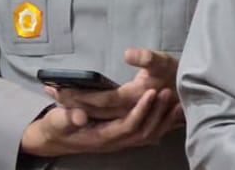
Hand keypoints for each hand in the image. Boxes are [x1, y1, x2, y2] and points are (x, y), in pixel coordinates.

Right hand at [20, 87, 183, 156]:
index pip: (128, 126)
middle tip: (168, 91)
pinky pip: (149, 134)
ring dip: (164, 119)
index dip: (141, 110)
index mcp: (101, 137)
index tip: (151, 91)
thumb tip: (79, 116)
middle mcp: (115, 142)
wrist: (55, 139)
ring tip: (178, 102)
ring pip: (149, 135)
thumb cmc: (56, 127)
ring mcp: (121, 141)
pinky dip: (163, 125)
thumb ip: (66, 118)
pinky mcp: (125, 137)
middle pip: (143, 131)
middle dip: (157, 112)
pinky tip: (174, 113)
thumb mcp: (56, 122)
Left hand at [45, 49, 179, 122]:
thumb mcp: (163, 61)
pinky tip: (77, 108)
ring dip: (77, 107)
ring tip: (59, 98)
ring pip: (96, 116)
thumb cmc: (173, 72)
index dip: (80, 95)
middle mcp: (128, 109)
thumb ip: (147, 57)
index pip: (101, 99)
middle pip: (94, 110)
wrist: (186, 90)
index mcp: (134, 97)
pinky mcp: (127, 115)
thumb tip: (128, 53)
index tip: (59, 88)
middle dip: (72, 101)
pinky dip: (88, 113)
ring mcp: (127, 114)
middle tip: (50, 92)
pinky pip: (102, 117)